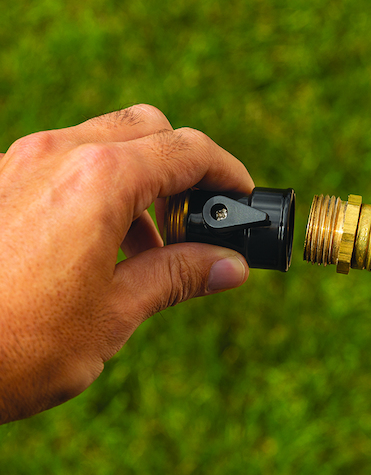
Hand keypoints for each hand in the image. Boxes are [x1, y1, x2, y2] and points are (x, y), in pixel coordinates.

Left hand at [0, 105, 252, 423]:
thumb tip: (231, 266)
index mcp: (99, 181)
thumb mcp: (112, 315)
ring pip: (105, 140)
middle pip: (148, 128)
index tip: (244, 196)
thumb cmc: (12, 346)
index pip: (187, 151)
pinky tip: (97, 242)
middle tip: (196, 219)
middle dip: (184, 165)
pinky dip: (101, 185)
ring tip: (147, 243)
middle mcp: (58, 155)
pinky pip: (66, 160)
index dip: (227, 171)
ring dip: (142, 177)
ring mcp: (21, 162)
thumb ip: (178, 277)